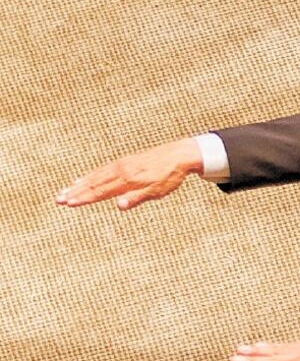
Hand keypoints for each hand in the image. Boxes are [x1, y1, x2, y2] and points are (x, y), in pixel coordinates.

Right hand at [55, 139, 203, 209]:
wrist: (180, 154)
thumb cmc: (169, 176)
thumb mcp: (157, 191)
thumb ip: (137, 198)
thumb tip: (119, 206)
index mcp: (127, 179)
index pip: (101, 191)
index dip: (84, 198)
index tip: (69, 203)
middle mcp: (121, 170)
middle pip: (94, 183)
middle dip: (76, 192)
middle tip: (58, 199)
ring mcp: (122, 164)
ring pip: (96, 175)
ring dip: (80, 184)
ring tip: (65, 190)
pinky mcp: (125, 161)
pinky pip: (103, 169)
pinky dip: (91, 175)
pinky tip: (84, 178)